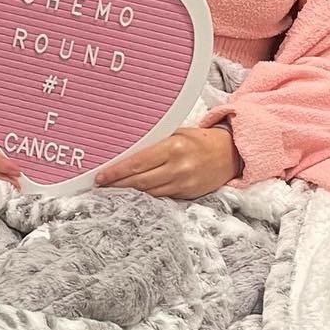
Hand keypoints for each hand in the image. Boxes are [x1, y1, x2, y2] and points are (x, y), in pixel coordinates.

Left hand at [96, 125, 239, 197]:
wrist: (230, 153)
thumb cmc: (198, 139)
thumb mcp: (177, 132)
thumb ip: (154, 140)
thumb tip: (125, 148)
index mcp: (173, 147)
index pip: (137, 162)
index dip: (116, 172)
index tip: (99, 176)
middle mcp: (178, 167)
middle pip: (139, 181)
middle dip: (117, 185)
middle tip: (99, 187)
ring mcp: (183, 183)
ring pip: (148, 192)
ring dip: (128, 193)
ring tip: (111, 192)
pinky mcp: (188, 194)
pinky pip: (161, 197)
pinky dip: (145, 197)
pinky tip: (133, 196)